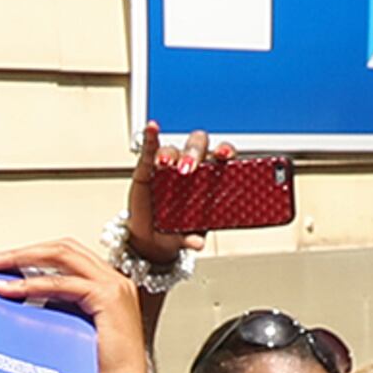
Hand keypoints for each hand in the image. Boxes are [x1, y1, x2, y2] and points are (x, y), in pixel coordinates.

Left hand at [0, 237, 152, 372]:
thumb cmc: (96, 370)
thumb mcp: (69, 328)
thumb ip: (53, 308)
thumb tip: (18, 295)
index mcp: (107, 284)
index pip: (67, 255)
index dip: (33, 253)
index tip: (3, 261)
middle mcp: (114, 280)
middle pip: (63, 248)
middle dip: (23, 251)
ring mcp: (114, 286)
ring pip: (62, 256)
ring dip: (23, 259)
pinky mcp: (107, 298)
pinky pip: (63, 283)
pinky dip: (32, 284)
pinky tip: (11, 290)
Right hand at [128, 123, 218, 263]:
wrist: (152, 237)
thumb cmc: (177, 229)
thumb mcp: (186, 235)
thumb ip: (191, 237)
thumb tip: (196, 243)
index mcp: (208, 180)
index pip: (220, 159)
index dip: (225, 151)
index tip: (224, 154)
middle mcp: (190, 168)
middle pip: (198, 147)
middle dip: (194, 153)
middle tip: (188, 169)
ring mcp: (169, 166)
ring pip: (174, 148)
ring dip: (171, 153)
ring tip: (166, 165)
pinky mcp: (147, 166)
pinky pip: (150, 148)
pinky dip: (151, 137)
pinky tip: (152, 128)